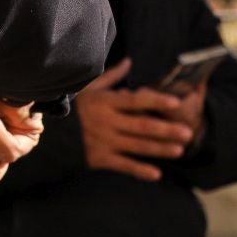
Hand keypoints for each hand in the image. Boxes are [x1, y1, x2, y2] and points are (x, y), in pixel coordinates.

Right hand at [77, 59, 193, 182]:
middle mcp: (106, 121)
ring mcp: (103, 141)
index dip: (156, 100)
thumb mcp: (89, 88)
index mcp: (106, 102)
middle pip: (141, 125)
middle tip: (188, 132)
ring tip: (180, 150)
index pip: (135, 101)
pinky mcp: (98, 158)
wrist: (48, 134)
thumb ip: (112, 77)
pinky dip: (139, 170)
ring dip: (159, 149)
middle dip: (166, 130)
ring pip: (136, 146)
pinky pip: (122, 165)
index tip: (176, 103)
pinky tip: (157, 174)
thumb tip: (129, 61)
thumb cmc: (73, 107)